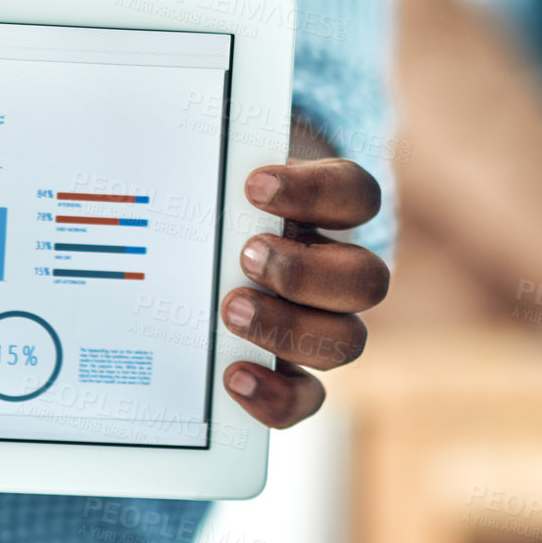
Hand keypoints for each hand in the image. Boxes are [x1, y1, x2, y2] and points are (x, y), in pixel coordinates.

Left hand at [221, 157, 387, 427]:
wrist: (210, 248)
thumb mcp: (224, 180)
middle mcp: (340, 270)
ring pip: (347, 341)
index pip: (355, 194)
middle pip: (367, 280)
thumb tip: (174, 145)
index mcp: (332, 212)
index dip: (314, 192)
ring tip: (231, 310)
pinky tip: (233, 375)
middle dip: (304, 272)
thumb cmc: (222, 206)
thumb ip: (217, 172)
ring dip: (289, 329)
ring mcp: (324, 325)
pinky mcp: (295, 372)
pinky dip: (277, 394)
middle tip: (247, 257)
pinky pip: (307, 397)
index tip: (254, 186)